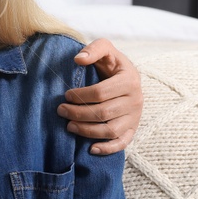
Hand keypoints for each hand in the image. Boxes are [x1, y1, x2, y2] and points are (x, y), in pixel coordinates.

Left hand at [58, 39, 142, 154]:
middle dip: (78, 113)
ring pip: (110, 130)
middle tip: (61, 110)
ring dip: (87, 131)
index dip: (80, 95)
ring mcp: (135, 117)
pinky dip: (107, 149)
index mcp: (130, 80)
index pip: (101, 92)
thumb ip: (94, 49)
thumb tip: (78, 59)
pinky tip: (91, 149)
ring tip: (69, 126)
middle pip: (103, 113)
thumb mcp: (106, 50)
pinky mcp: (132, 129)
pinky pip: (122, 143)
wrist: (127, 78)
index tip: (66, 95)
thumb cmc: (112, 64)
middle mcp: (135, 100)